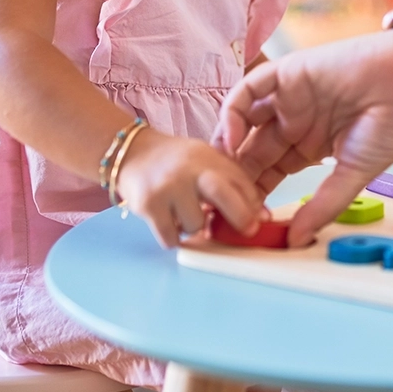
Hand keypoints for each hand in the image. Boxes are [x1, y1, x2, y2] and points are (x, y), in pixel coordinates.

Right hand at [113, 129, 266, 248]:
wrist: (132, 153)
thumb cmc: (176, 162)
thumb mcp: (205, 160)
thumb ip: (231, 181)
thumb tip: (260, 215)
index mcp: (207, 156)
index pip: (239, 179)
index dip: (253, 202)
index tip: (259, 218)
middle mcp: (187, 169)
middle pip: (222, 193)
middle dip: (240, 216)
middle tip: (247, 231)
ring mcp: (167, 187)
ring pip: (195, 225)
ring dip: (195, 228)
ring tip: (185, 214)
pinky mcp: (148, 206)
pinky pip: (171, 237)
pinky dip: (174, 237)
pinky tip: (169, 221)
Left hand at [217, 29, 392, 244]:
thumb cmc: (392, 127)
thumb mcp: (353, 174)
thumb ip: (323, 205)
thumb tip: (294, 240)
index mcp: (309, 145)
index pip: (269, 171)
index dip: (252, 193)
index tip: (239, 218)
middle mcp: (295, 120)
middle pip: (251, 148)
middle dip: (234, 173)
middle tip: (220, 198)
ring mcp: (290, 96)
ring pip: (243, 119)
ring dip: (228, 143)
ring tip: (221, 171)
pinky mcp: (288, 72)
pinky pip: (250, 89)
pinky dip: (235, 111)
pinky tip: (234, 139)